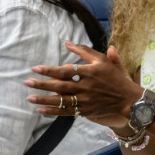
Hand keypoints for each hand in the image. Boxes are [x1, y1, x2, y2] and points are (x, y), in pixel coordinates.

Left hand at [25, 42, 142, 124]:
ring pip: (61, 101)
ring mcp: (85, 101)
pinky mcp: (85, 111)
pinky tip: (40, 111)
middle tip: (26, 82)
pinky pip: (66, 112)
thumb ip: (84, 51)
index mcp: (89, 73)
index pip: (65, 71)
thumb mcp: (102, 60)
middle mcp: (86, 87)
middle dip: (42, 85)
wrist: (128, 99)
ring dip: (44, 100)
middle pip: (60, 86)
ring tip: (29, 98)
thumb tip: (67, 42)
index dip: (49, 70)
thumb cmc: (114, 77)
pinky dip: (53, 112)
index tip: (35, 68)